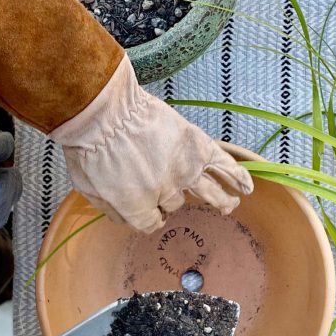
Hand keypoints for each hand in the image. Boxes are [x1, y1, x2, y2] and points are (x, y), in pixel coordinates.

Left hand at [49, 55, 252, 232]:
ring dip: (222, 201)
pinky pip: (224, 166)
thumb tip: (123, 219)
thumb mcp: (87, 187)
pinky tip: (248, 187)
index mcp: (138, 208)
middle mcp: (165, 193)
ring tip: (230, 206)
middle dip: (168, 200)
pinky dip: (238, 176)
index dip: (150, 218)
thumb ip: (108, 208)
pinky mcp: (197, 148)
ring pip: (209, 193)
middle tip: (169, 195)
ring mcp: (184, 171)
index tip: (151, 212)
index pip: (151, 223)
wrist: (105, 112)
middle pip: (174, 205)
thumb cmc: (90, 147)